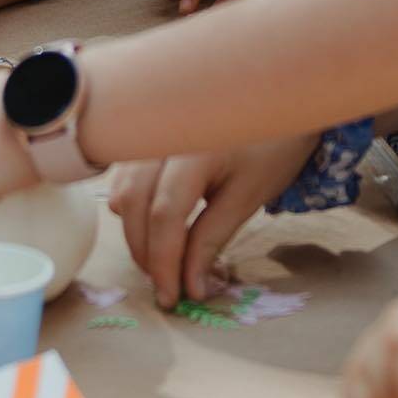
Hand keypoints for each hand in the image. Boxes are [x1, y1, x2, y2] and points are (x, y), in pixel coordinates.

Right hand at [110, 134, 317, 306]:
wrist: (274, 100)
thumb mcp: (247, 198)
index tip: (173, 298)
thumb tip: (190, 287)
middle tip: (168, 286)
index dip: (164, 262)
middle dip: (146, 254)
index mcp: (195, 150)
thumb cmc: (270, 147)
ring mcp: (151, 134)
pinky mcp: (147, 138)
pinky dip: (133, 208)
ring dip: (136, 232)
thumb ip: (211, 240)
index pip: (164, 215)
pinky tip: (156, 225)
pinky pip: (124, 178)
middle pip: (134, 205)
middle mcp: (164, 137)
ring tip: (164, 258)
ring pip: (123, 191)